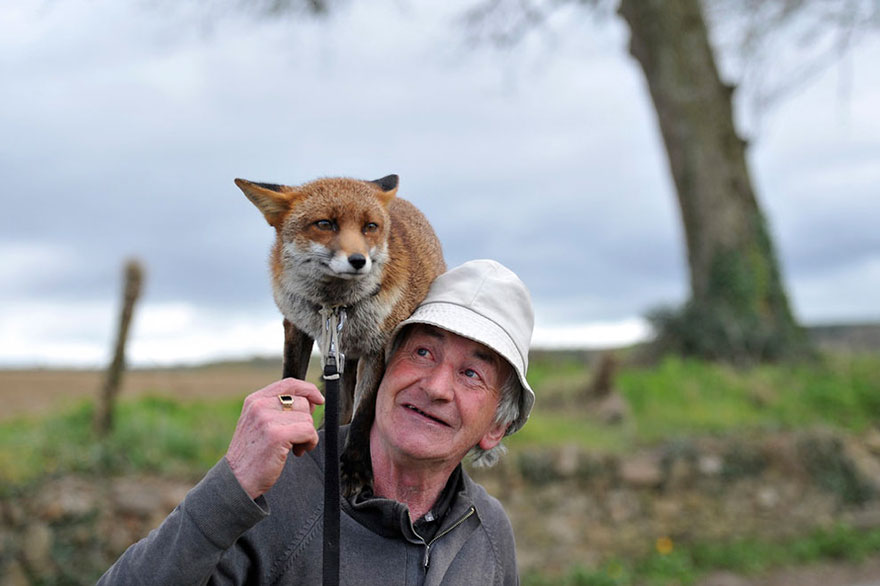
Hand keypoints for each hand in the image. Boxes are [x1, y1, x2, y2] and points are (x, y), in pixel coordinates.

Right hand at [225, 378, 324, 499]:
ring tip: (293, 447)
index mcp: (255, 400)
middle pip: (302, 402)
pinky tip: (297, 452)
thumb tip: (311, 401)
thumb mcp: (259, 423)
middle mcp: (259, 406)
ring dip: (307, 435)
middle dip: (306, 420)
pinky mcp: (277, 435)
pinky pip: (308, 431)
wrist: (237, 480)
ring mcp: (267, 419)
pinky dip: (309, 443)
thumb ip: (278, 409)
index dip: (308, 389)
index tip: (319, 399)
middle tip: (296, 438)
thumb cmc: (253, 454)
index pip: (289, 383)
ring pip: (307, 418)